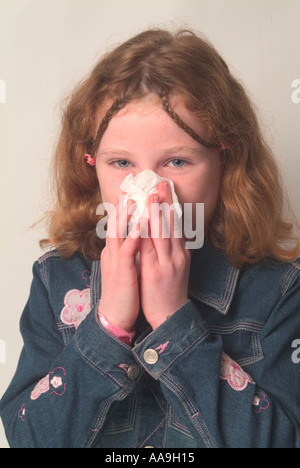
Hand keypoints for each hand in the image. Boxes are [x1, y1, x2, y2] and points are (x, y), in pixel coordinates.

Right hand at [98, 198, 139, 331]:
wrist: (116, 315)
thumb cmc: (126, 291)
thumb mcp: (129, 266)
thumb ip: (133, 250)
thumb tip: (141, 237)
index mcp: (118, 250)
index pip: (122, 225)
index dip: (127, 208)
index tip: (135, 192)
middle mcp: (114, 252)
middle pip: (118, 224)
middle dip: (125, 205)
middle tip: (132, 186)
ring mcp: (116, 261)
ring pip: (120, 233)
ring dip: (127, 215)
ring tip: (134, 198)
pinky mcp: (121, 272)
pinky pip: (127, 251)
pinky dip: (132, 237)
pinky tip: (139, 225)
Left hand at [139, 181, 190, 329]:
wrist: (170, 315)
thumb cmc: (169, 291)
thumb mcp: (175, 267)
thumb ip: (170, 250)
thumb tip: (165, 233)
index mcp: (180, 253)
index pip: (177, 225)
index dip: (171, 206)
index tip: (166, 190)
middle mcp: (177, 255)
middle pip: (172, 224)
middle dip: (166, 203)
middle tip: (160, 184)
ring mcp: (168, 263)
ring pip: (163, 233)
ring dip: (157, 212)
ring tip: (152, 196)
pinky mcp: (157, 272)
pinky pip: (151, 249)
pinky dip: (147, 234)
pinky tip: (142, 221)